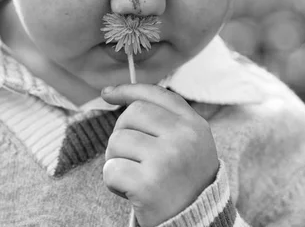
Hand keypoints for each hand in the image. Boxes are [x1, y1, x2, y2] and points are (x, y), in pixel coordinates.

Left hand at [102, 84, 219, 226]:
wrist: (197, 223)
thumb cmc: (184, 181)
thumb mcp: (189, 143)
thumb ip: (163, 118)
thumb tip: (111, 93)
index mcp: (194, 125)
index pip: (155, 95)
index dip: (128, 90)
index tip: (107, 94)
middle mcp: (183, 138)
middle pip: (131, 115)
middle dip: (123, 134)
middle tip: (135, 158)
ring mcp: (166, 159)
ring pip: (117, 141)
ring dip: (117, 160)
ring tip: (137, 176)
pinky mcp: (148, 184)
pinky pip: (111, 170)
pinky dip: (114, 183)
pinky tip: (132, 192)